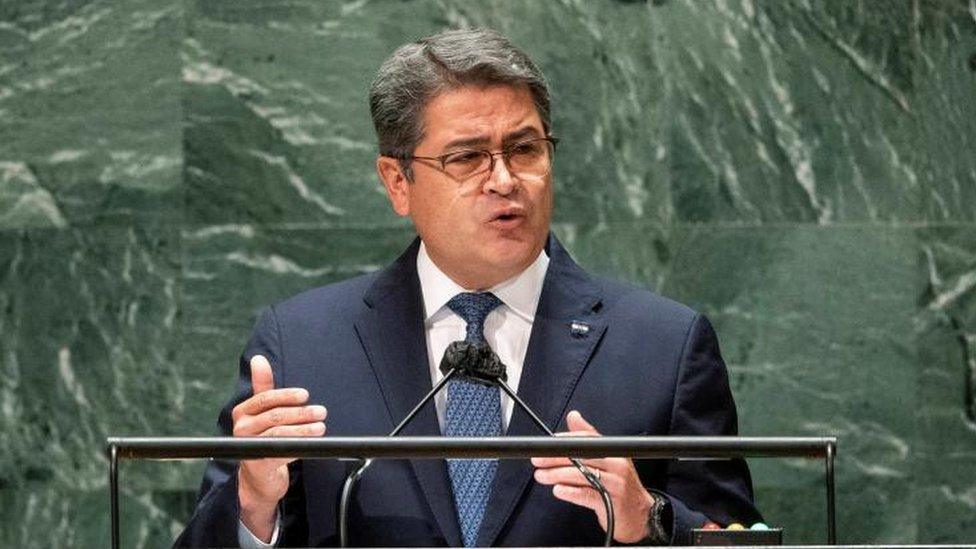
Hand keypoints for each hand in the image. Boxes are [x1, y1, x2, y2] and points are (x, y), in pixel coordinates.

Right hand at [233, 355, 326, 541]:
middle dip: (301, 413)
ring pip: (280, 433)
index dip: (286, 395)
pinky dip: (299, 445)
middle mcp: (241, 428)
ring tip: (321, 426)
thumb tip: (258, 359)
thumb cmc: (263, 437)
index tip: (305, 395)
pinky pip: (282, 451)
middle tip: (321, 411)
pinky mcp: (258, 464)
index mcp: (242, 412)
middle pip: (275, 416)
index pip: (265, 398)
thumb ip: (262, 386)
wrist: (258, 476)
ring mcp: (248, 447)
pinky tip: (312, 442)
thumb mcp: (263, 411)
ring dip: (304, 429)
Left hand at [531, 410, 654, 542]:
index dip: (567, 439)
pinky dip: (570, 492)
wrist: (642, 516)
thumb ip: (589, 439)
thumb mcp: (608, 460)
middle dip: (555, 458)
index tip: (548, 443)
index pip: (589, 438)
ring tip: (541, 476)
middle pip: (582, 456)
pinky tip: (558, 490)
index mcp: (614, 453)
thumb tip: (573, 416)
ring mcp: (615, 484)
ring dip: (557, 475)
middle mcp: (617, 465)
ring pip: (581, 475)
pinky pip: (587, 495)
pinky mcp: (612, 503)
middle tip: (538, 460)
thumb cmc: (620, 487)